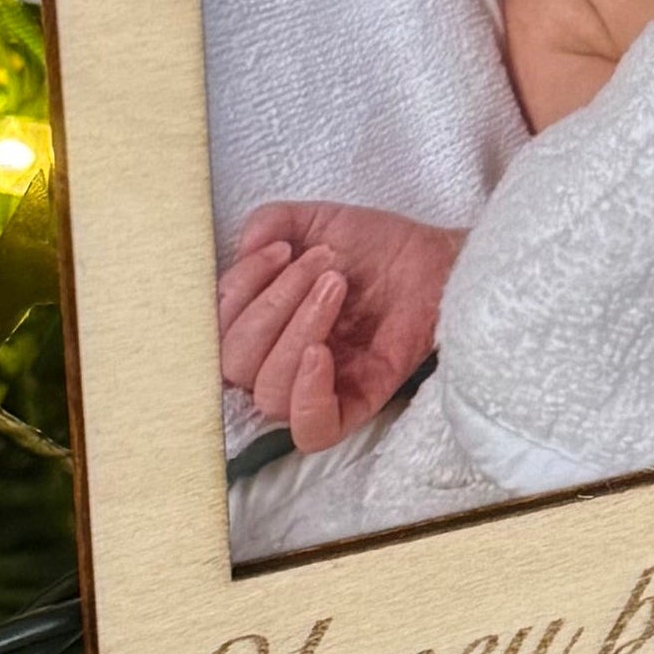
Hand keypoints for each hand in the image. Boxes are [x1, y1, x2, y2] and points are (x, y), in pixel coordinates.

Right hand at [217, 201, 458, 452]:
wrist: (435, 257)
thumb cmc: (374, 246)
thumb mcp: (316, 222)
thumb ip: (271, 222)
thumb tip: (243, 245)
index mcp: (261, 325)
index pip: (217, 329)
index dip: (240, 288)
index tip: (282, 249)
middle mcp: (279, 360)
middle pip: (236, 364)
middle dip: (272, 305)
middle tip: (322, 267)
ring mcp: (316, 386)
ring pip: (269, 392)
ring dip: (297, 331)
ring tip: (336, 287)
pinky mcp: (357, 403)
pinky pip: (313, 431)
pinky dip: (307, 396)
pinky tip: (321, 353)